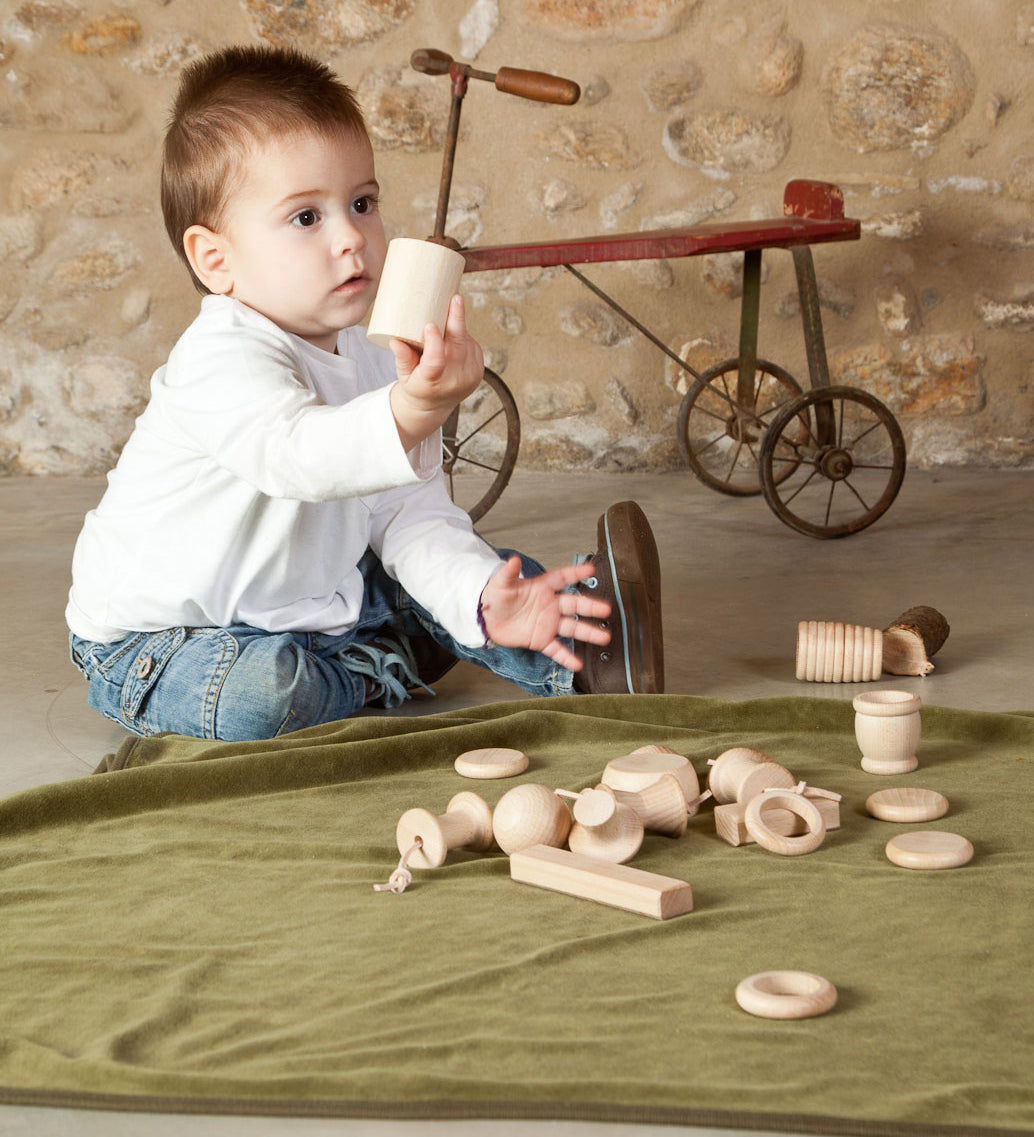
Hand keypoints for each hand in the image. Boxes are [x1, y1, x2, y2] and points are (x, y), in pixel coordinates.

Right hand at [388, 294, 483, 450]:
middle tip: (455, 299)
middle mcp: (454, 381)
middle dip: (456, 320)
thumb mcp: (403, 375)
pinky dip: (463, 337)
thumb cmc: (416, 385)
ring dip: (457, 328)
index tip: (429, 325)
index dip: (433, 342)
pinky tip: (454, 335)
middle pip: (457, 346)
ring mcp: (469, 376)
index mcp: (432, 383)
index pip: (435, 362)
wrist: (434, 405)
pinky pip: (472, 346)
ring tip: (444, 320)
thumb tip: (395, 338)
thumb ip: (402, 357)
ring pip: (466, 342)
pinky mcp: (479, 371)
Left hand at [479, 556, 610, 671]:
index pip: (562, 578)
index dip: (576, 573)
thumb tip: (512, 560)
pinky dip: (566, 657)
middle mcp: (549, 606)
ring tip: (603, 636)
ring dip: (588, 632)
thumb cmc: (494, 598)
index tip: (590, 570)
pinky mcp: (540, 640)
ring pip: (572, 628)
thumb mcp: (500, 584)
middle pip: (574, 605)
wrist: (486, 619)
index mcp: (541, 588)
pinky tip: (577, 664)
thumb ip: (508, 573)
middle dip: (590, 607)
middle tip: (606, 609)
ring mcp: (547, 624)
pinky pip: (556, 649)